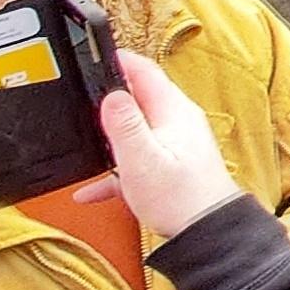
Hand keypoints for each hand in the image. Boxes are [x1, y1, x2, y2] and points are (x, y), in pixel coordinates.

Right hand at [101, 44, 243, 242]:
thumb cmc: (181, 198)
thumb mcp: (143, 159)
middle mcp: (178, 123)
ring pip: (135, 131)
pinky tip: (91, 190)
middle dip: (110, 98)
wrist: (206, 234)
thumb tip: (112, 95)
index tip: (96, 55)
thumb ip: (125, 125)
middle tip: (83, 96)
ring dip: (110, 138)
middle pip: (139, 99)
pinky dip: (114, 172)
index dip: (120, 60)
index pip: (146, 72)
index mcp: (173, 111)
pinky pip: (137, 162)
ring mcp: (175, 145)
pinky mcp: (171, 169)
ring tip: (85, 141)